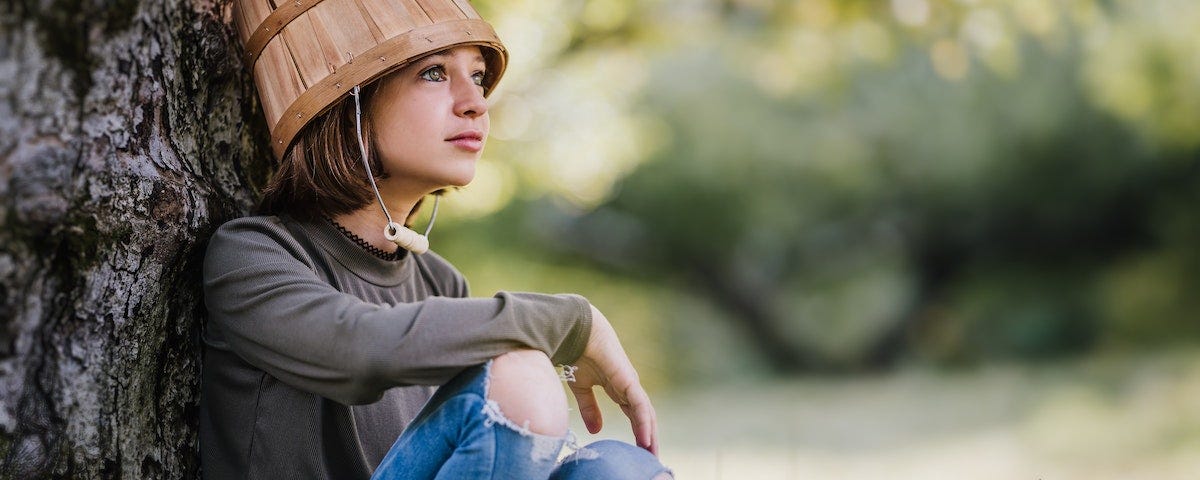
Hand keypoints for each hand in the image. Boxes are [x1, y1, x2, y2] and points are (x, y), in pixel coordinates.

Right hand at [567, 305, 659, 455]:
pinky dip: (643, 422)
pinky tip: (646, 438)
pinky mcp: (628, 380)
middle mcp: (628, 387)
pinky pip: (640, 405)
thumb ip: (590, 408)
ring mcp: (630, 383)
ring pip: (646, 413)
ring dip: (650, 434)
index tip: (641, 450)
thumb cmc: (578, 355)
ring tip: (652, 453)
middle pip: (644, 416)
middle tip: (651, 458)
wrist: (576, 333)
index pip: (634, 414)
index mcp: (619, 388)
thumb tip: (596, 431)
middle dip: (649, 437)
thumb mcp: (582, 389)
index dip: (639, 432)